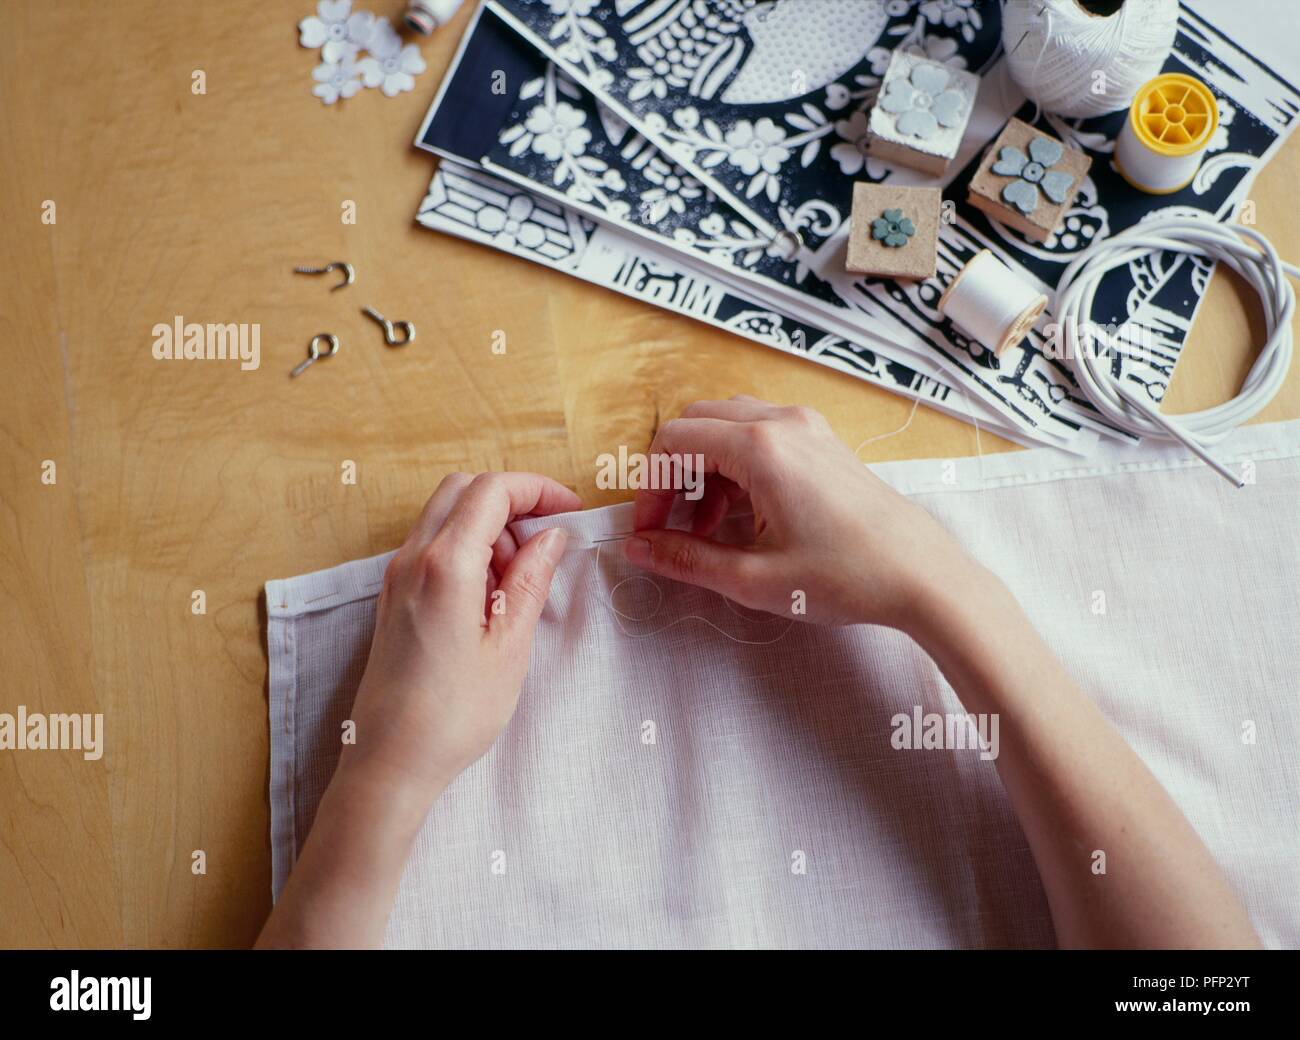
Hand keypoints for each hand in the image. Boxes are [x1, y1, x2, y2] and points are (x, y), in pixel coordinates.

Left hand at [339, 472, 579, 810]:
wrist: (390, 761)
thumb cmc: (453, 713)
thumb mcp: (510, 645)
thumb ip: (531, 579)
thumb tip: (551, 537)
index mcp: (445, 564)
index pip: (492, 491)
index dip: (537, 489)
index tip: (569, 509)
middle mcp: (412, 559)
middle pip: (463, 489)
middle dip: (511, 500)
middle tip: (546, 538)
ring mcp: (397, 577)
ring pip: (444, 514)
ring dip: (488, 525)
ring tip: (520, 577)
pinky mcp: (393, 597)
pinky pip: (431, 546)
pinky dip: (466, 548)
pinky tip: (489, 593)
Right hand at [625, 396, 985, 628]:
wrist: (921, 575)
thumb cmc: (846, 576)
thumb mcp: (753, 578)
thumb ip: (686, 559)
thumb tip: (639, 549)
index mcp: (761, 448)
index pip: (675, 442)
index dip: (649, 487)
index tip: (647, 529)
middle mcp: (783, 423)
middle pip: (697, 424)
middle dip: (672, 473)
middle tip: (667, 525)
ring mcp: (807, 428)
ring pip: (727, 426)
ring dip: (703, 470)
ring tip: (705, 528)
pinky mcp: (822, 443)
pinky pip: (760, 435)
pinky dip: (735, 467)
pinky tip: (740, 517)